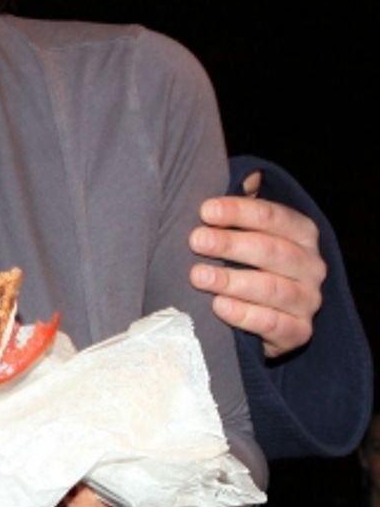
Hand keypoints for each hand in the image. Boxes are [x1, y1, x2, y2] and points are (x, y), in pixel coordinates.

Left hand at [190, 171, 324, 356]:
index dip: (238, 212)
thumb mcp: (246, 227)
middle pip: (272, 251)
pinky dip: (245, 316)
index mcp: (301, 232)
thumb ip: (244, 199)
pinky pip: (275, 325)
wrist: (263, 314)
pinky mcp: (298, 332)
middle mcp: (311, 265)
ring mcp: (308, 301)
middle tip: (196, 241)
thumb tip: (247, 173)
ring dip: (233, 281)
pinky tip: (219, 306)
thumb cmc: (246, 259)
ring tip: (198, 275)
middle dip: (231, 244)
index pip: (273, 216)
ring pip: (273, 289)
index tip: (204, 210)